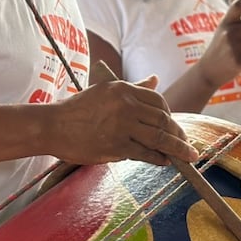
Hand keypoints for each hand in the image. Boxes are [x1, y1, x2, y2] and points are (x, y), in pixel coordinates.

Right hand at [51, 75, 197, 166]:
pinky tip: (165, 161)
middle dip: (178, 134)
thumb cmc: (77, 110)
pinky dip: (159, 158)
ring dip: (177, 148)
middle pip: (163, 120)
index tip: (175, 126)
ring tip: (187, 156)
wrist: (52, 126)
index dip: (170, 116)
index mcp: (123, 89)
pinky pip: (146, 153)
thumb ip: (134, 88)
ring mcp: (122, 125)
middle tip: (187, 145)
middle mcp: (126, 104)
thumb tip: (156, 79)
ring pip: (159, 137)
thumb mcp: (105, 91)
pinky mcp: (117, 145)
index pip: (158, 101)